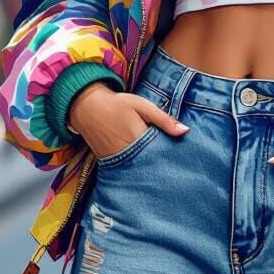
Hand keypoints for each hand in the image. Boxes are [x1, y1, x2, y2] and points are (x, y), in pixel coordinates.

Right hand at [68, 82, 188, 159]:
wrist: (87, 107)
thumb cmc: (118, 104)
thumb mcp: (143, 106)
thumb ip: (164, 119)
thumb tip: (185, 131)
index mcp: (139, 138)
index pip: (161, 153)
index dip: (172, 156)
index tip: (184, 158)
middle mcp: (128, 153)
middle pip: (151, 164)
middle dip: (163, 165)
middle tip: (177, 167)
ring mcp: (117, 160)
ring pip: (140, 169)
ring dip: (150, 167)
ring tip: (164, 168)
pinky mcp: (109, 162)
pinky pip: (128, 168)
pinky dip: (137, 167)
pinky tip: (145, 166)